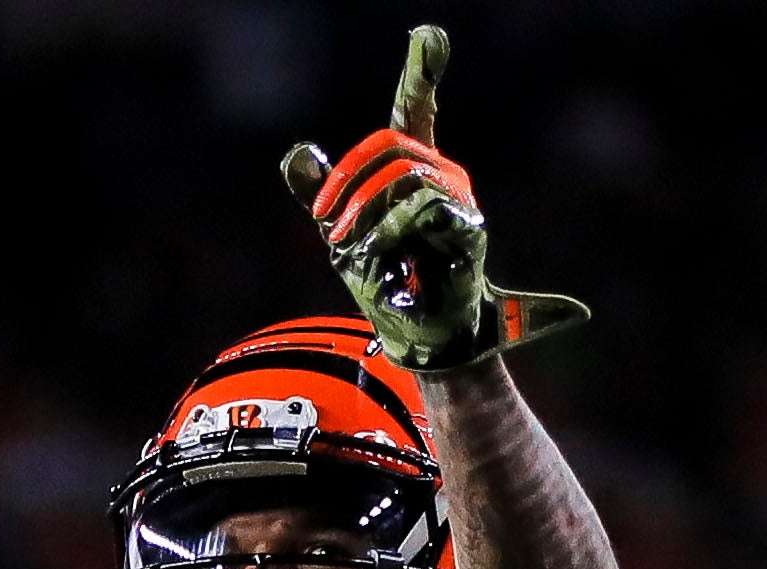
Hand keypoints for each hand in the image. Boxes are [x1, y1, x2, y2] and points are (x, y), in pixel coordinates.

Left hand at [278, 26, 585, 372]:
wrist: (415, 335)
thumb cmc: (385, 282)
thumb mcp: (342, 235)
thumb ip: (322, 195)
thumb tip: (297, 152)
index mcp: (413, 168)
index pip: (416, 108)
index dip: (421, 71)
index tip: (429, 34)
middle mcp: (442, 175)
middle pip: (393, 144)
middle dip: (350, 182)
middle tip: (329, 227)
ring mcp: (459, 201)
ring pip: (406, 173)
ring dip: (366, 213)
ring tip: (354, 250)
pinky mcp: (469, 230)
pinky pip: (426, 205)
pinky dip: (390, 229)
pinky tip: (379, 257)